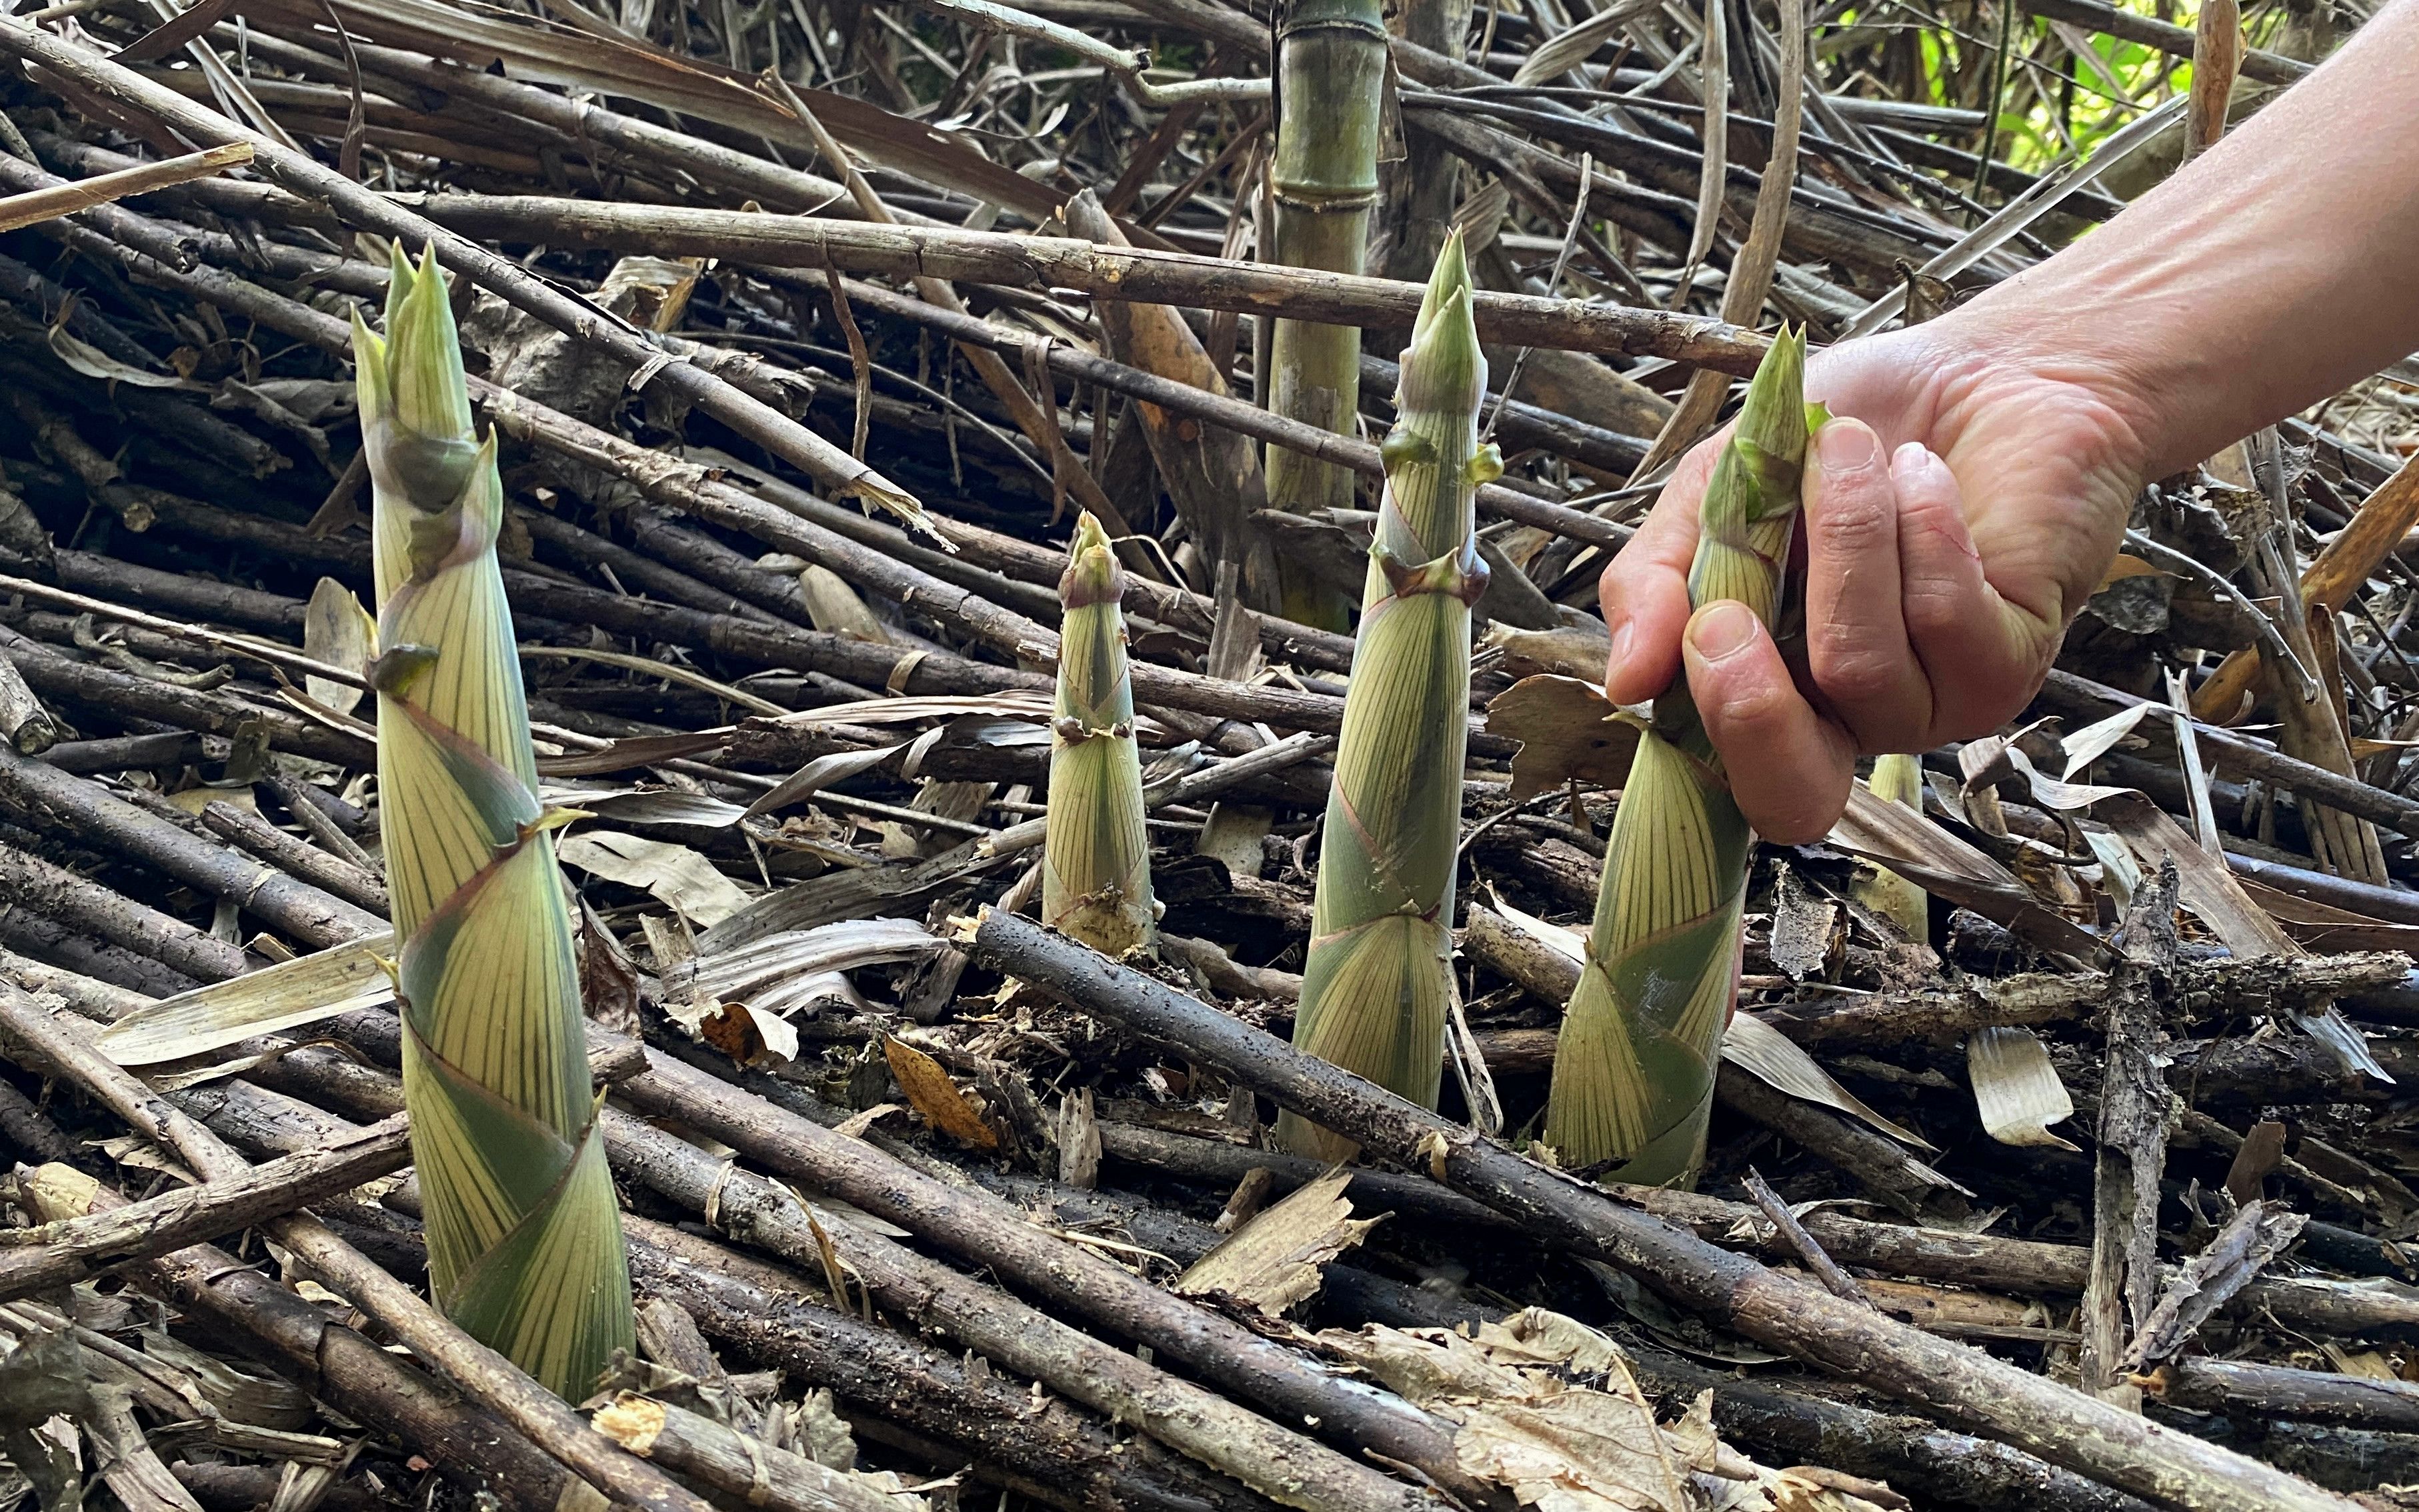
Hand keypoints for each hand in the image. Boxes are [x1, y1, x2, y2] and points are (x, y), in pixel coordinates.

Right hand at [1599, 318, 2154, 843]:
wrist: (1985, 370)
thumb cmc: (1846, 437)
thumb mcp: (1710, 491)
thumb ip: (1652, 580)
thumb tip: (1626, 681)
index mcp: (1768, 689)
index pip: (1728, 777)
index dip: (1707, 726)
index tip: (1700, 624)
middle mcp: (1848, 719)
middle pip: (1795, 797)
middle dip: (1749, 713)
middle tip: (1726, 615)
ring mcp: (1933, 704)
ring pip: (1857, 667)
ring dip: (1841, 537)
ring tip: (1847, 445)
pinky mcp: (2010, 665)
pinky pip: (1942, 620)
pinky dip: (1921, 525)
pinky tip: (1921, 471)